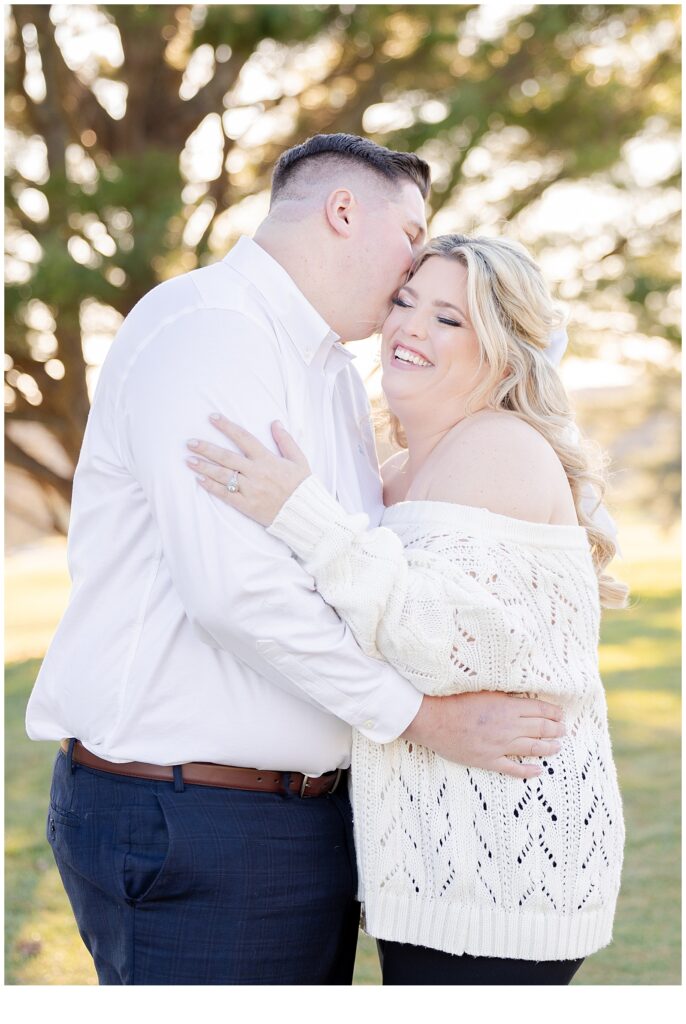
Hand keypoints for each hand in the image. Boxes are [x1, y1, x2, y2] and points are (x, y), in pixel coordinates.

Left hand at [186, 414, 310, 526]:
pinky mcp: (247, 505)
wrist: (304, 514)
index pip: (243, 438)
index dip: (227, 426)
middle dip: (206, 448)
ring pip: (223, 475)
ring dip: (204, 467)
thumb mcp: (299, 460)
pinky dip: (211, 487)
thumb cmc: (302, 487)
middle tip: (190, 443)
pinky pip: (225, 495)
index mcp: (267, 459)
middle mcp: (256, 473)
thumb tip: (275, 422)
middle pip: (226, 457)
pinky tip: (199, 480)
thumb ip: (286, 441)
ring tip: (189, 460)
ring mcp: (250, 489)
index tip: (212, 417)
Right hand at [402, 691, 565, 778]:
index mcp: (507, 707)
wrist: (432, 719)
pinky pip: (513, 768)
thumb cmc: (453, 700)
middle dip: (556, 730)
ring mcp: (499, 746)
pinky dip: (528, 770)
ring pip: (532, 748)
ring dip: (548, 748)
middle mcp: (508, 727)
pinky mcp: (488, 760)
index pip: (539, 710)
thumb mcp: (483, 691)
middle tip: (563, 730)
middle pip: (540, 729)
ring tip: (557, 747)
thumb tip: (521, 698)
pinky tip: (538, 770)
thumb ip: (504, 696)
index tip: (560, 714)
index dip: (553, 713)